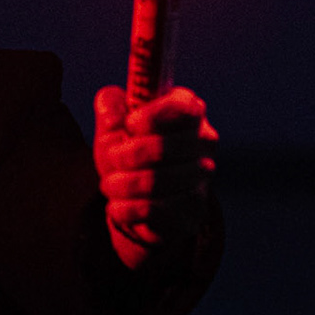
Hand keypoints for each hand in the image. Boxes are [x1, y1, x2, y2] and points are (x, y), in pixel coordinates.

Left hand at [93, 87, 216, 270]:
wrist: (139, 203)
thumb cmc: (130, 155)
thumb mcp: (114, 128)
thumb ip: (111, 109)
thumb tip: (109, 103)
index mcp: (190, 112)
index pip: (183, 106)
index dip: (152, 116)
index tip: (130, 125)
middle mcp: (204, 143)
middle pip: (162, 148)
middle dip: (124, 156)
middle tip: (112, 159)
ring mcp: (202, 178)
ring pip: (154, 182)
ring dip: (121, 184)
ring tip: (110, 185)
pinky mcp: (192, 211)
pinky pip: (152, 210)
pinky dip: (125, 208)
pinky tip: (117, 205)